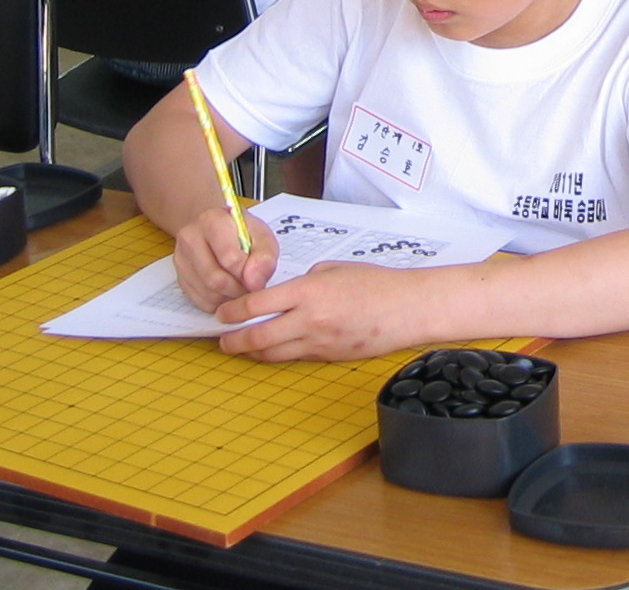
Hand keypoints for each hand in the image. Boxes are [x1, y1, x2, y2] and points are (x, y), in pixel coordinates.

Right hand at [172, 207, 278, 312]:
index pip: (230, 258)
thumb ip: (264, 256)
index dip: (249, 274)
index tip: (257, 275)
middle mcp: (190, 238)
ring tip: (241, 285)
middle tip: (251, 286)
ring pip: (208, 293)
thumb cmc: (240, 231)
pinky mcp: (181, 278)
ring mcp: (182, 259)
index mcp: (212, 220)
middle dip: (239, 289)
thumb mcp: (262, 235)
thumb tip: (254, 282)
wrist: (216, 227)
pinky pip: (201, 301)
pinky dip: (219, 302)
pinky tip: (228, 289)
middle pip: (215, 279)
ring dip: (230, 297)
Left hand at [218, 261, 424, 361]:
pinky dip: (279, 354)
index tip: (223, 314)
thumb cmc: (375, 283)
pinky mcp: (328, 357)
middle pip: (258, 337)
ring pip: (273, 354)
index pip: (258, 305)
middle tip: (223, 340)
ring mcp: (319, 343)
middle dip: (233, 341)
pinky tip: (273, 348)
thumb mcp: (332, 269)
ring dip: (253, 352)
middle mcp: (309, 320)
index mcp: (308, 292)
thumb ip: (303, 282)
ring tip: (241, 347)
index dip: (233, 311)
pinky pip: (295, 357)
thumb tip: (284, 295)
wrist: (406, 309)